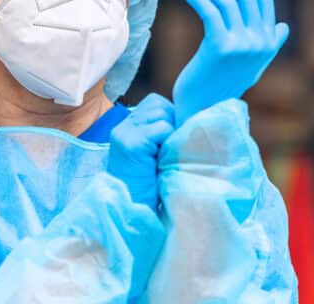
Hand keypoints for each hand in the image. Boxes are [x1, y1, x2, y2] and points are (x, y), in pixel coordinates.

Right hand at [107, 93, 174, 211]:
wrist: (133, 210)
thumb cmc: (149, 187)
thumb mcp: (153, 154)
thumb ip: (160, 134)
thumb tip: (190, 118)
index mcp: (127, 127)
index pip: (155, 103)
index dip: (168, 118)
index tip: (170, 141)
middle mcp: (123, 126)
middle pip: (158, 105)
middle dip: (170, 122)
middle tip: (168, 148)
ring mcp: (125, 133)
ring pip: (161, 113)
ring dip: (170, 131)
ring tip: (164, 153)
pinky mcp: (131, 143)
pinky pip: (161, 128)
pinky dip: (168, 140)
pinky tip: (161, 158)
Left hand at [173, 0, 289, 124]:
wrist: (201, 108)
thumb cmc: (221, 84)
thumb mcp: (252, 65)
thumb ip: (268, 45)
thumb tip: (283, 26)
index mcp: (269, 44)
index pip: (263, 1)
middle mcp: (259, 43)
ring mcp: (241, 45)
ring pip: (226, 2)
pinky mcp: (220, 47)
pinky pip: (211, 12)